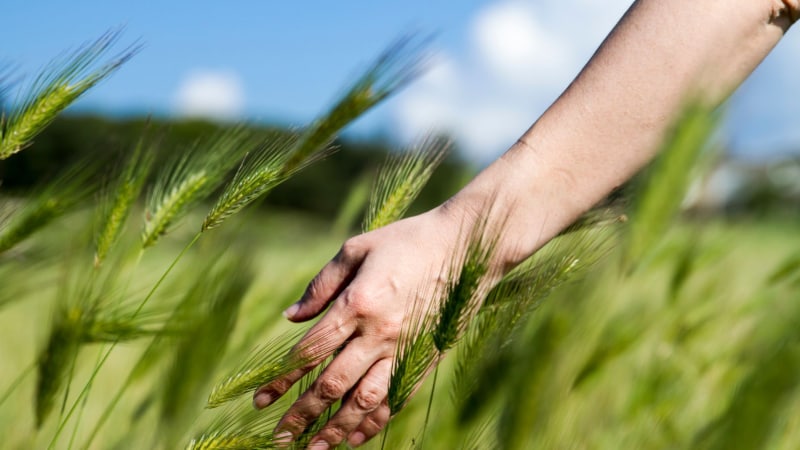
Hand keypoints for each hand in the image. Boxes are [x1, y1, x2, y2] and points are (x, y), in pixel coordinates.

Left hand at [253, 206, 463, 447]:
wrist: (467, 246)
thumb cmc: (407, 241)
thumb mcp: (357, 248)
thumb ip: (322, 285)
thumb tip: (291, 318)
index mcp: (357, 303)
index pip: (311, 351)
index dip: (283, 379)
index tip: (262, 401)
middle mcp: (379, 332)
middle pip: (333, 384)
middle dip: (303, 415)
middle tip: (280, 438)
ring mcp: (404, 348)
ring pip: (365, 400)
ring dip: (337, 429)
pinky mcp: (425, 357)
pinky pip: (397, 397)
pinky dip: (375, 421)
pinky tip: (356, 438)